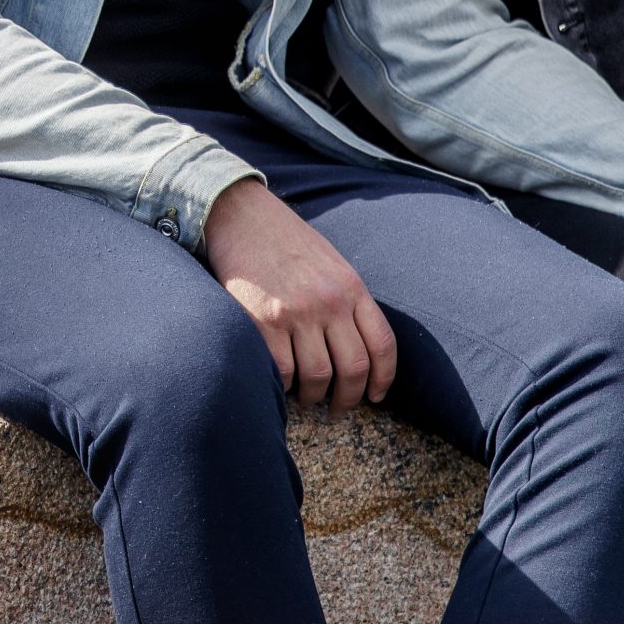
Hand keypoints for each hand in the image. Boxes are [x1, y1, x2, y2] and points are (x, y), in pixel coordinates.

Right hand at [202, 178, 397, 411]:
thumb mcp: (329, 263)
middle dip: (348, 399)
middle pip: (354, 368)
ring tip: (306, 400)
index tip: (374, 397)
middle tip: (337, 410)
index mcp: (351, 287)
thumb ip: (344, 299)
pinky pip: (282, 370)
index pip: (382, 345)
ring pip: (318, 376)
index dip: (383, 379)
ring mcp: (296, 312)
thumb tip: (351, 346)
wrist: (240, 213)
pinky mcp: (263, 320)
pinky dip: (284, 386)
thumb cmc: (282, 240)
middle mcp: (329, 301)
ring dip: (314, 397)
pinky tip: (281, 385)